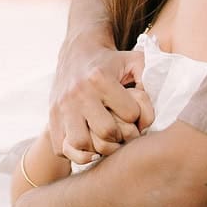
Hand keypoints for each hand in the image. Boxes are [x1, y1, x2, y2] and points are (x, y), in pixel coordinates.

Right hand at [48, 43, 155, 165]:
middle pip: (107, 132)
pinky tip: (89, 144)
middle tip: (124, 131)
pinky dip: (78, 153)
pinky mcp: (52, 119)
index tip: (135, 113)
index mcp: (99, 77)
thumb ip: (152, 78)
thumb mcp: (135, 60)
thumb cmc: (111, 62)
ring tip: (105, 140)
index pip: (130, 114)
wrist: (77, 53)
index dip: (139, 117)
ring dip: (98, 148)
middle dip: (121, 136)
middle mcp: (78, 93)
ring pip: (82, 144)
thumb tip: (154, 108)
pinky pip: (63, 150)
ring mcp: (62, 107)